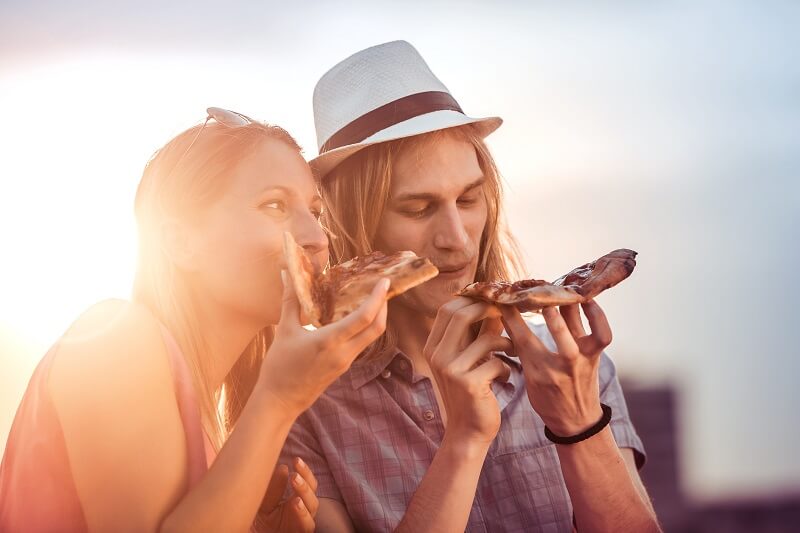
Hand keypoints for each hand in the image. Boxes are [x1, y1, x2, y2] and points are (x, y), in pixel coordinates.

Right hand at [259, 272, 389, 414]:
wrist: (280, 402)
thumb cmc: (279, 367)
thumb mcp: (284, 331)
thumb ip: (290, 301)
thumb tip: (287, 275)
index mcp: (331, 341)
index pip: (364, 318)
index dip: (378, 298)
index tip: (384, 282)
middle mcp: (344, 353)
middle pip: (377, 328)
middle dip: (383, 306)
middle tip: (382, 288)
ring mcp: (346, 362)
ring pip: (371, 337)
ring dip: (376, 318)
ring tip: (370, 299)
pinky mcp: (343, 367)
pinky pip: (361, 345)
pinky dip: (364, 329)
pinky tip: (354, 319)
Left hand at [259, 457, 318, 531]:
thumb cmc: (260, 523)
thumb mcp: (263, 504)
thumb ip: (272, 489)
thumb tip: (283, 467)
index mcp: (296, 500)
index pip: (307, 482)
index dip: (305, 471)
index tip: (296, 459)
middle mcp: (302, 510)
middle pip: (312, 492)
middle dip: (306, 480)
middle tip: (294, 472)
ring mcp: (302, 522)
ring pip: (312, 506)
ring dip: (305, 492)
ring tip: (295, 481)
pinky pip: (307, 525)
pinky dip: (303, 514)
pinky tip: (296, 502)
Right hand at [424, 297, 512, 447]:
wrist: (467, 431)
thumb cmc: (471, 391)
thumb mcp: (469, 359)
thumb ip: (478, 333)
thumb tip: (495, 306)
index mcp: (433, 346)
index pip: (447, 309)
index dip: (471, 299)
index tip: (492, 300)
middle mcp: (437, 355)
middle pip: (461, 315)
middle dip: (488, 310)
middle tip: (507, 314)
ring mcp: (450, 369)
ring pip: (486, 339)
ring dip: (507, 343)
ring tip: (514, 351)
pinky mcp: (468, 384)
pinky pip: (496, 363)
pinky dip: (507, 368)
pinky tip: (505, 377)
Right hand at [500, 300, 611, 435]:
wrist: (576, 421)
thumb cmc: (548, 399)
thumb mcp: (528, 378)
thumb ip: (523, 348)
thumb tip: (510, 316)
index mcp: (539, 373)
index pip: (523, 339)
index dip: (512, 318)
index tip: (504, 300)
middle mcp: (562, 366)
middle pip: (558, 334)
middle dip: (549, 312)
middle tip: (539, 294)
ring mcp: (582, 361)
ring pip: (579, 330)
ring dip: (569, 307)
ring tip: (561, 289)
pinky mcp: (595, 356)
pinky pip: (602, 333)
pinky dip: (597, 315)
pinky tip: (587, 300)